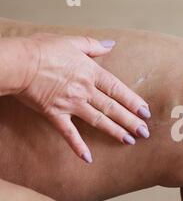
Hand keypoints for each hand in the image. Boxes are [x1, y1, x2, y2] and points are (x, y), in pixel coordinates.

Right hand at [15, 33, 150, 162]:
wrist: (19, 63)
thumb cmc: (44, 49)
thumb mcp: (72, 41)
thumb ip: (93, 45)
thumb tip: (111, 44)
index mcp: (91, 73)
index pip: (118, 90)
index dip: (133, 102)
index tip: (146, 112)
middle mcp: (85, 90)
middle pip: (113, 108)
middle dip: (131, 121)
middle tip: (145, 132)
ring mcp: (72, 104)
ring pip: (99, 121)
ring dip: (115, 132)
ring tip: (130, 141)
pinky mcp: (56, 115)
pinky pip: (69, 133)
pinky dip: (78, 146)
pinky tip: (88, 158)